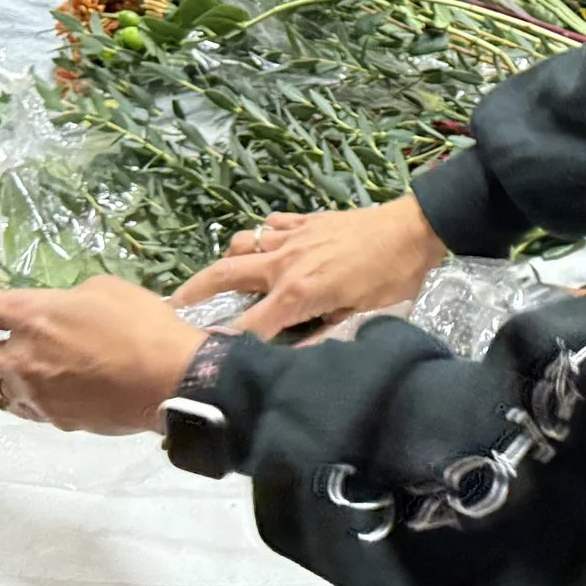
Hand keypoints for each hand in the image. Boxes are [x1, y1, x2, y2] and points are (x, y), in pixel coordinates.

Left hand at [0, 276, 205, 434]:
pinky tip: (12, 395)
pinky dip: (9, 397)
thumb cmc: (141, 324)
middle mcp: (22, 356)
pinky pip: (19, 407)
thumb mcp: (103, 289)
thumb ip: (67, 299)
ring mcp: (35, 393)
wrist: (169, 381)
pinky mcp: (53, 418)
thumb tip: (57, 313)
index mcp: (32, 315)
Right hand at [171, 196, 446, 339]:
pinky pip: (271, 225)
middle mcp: (284, 262)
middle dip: (194, 291)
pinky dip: (261, 236)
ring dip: (228, 260)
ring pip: (242, 243)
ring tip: (222, 277)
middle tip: (171, 306)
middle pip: (225, 274)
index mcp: (297, 293)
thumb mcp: (360, 319)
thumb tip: (289, 366)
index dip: (222, 342)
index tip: (199, 354)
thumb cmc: (391, 279)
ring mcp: (293, 236)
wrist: (414, 228)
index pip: (248, 325)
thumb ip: (320, 340)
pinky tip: (265, 247)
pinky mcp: (306, 220)